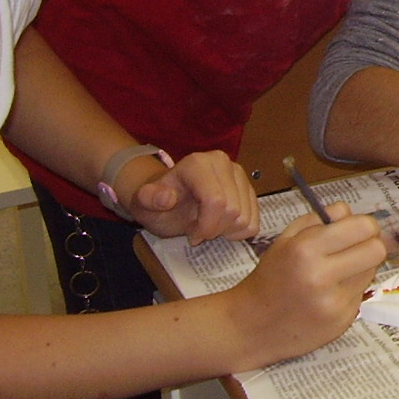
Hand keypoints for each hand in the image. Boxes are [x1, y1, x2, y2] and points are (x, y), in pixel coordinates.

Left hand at [125, 150, 259, 245]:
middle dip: (214, 229)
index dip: (206, 226)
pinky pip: (254, 220)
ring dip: (226, 230)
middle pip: (233, 210)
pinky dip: (239, 231)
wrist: (169, 198)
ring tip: (207, 226)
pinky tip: (221, 226)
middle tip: (197, 231)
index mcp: (198, 164)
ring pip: (245, 216)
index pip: (216, 201)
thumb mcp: (143, 203)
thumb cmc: (157, 202)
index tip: (191, 236)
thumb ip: (150, 199)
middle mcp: (223, 163)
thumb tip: (166, 198)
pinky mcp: (249, 188)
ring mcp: (239, 174)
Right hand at [228, 204, 386, 365]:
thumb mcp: (286, 239)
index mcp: (306, 249)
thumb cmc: (270, 278)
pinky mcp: (341, 322)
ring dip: (360, 268)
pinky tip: (329, 295)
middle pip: (377, 250)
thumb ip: (320, 218)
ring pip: (372, 272)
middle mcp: (321, 276)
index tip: (357, 229)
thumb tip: (353, 212)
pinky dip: (350, 291)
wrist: (250, 327)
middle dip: (370, 245)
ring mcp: (333, 303)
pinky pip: (361, 295)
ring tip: (336, 273)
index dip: (365, 225)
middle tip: (355, 248)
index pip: (364, 227)